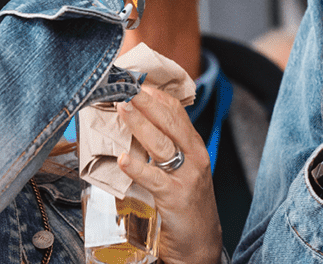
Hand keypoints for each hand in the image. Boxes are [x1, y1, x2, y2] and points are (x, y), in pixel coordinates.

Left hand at [116, 86, 221, 263]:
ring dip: (139, 124)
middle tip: (125, 86)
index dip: (155, 94)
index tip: (134, 80)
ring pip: (161, 144)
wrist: (201, 243)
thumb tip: (134, 124)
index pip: (176, 112)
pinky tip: (123, 159)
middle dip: (146, 101)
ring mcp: (187, 177)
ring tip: (122, 109)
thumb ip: (164, 148)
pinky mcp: (175, 198)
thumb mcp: (181, 170)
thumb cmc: (185, 203)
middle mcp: (195, 157)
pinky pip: (154, 179)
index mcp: (194, 147)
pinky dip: (138, 168)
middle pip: (169, 121)